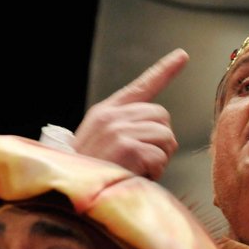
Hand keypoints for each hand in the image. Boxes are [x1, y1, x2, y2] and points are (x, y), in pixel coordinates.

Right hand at [72, 49, 188, 179]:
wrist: (66, 192)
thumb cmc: (87, 173)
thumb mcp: (98, 141)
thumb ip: (124, 127)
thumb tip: (158, 129)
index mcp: (106, 111)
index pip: (142, 86)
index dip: (165, 70)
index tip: (182, 55)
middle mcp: (113, 116)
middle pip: (162, 117)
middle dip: (159, 141)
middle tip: (140, 160)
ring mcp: (119, 130)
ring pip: (166, 137)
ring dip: (159, 158)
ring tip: (135, 170)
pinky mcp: (128, 148)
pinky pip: (160, 157)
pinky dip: (154, 172)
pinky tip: (135, 176)